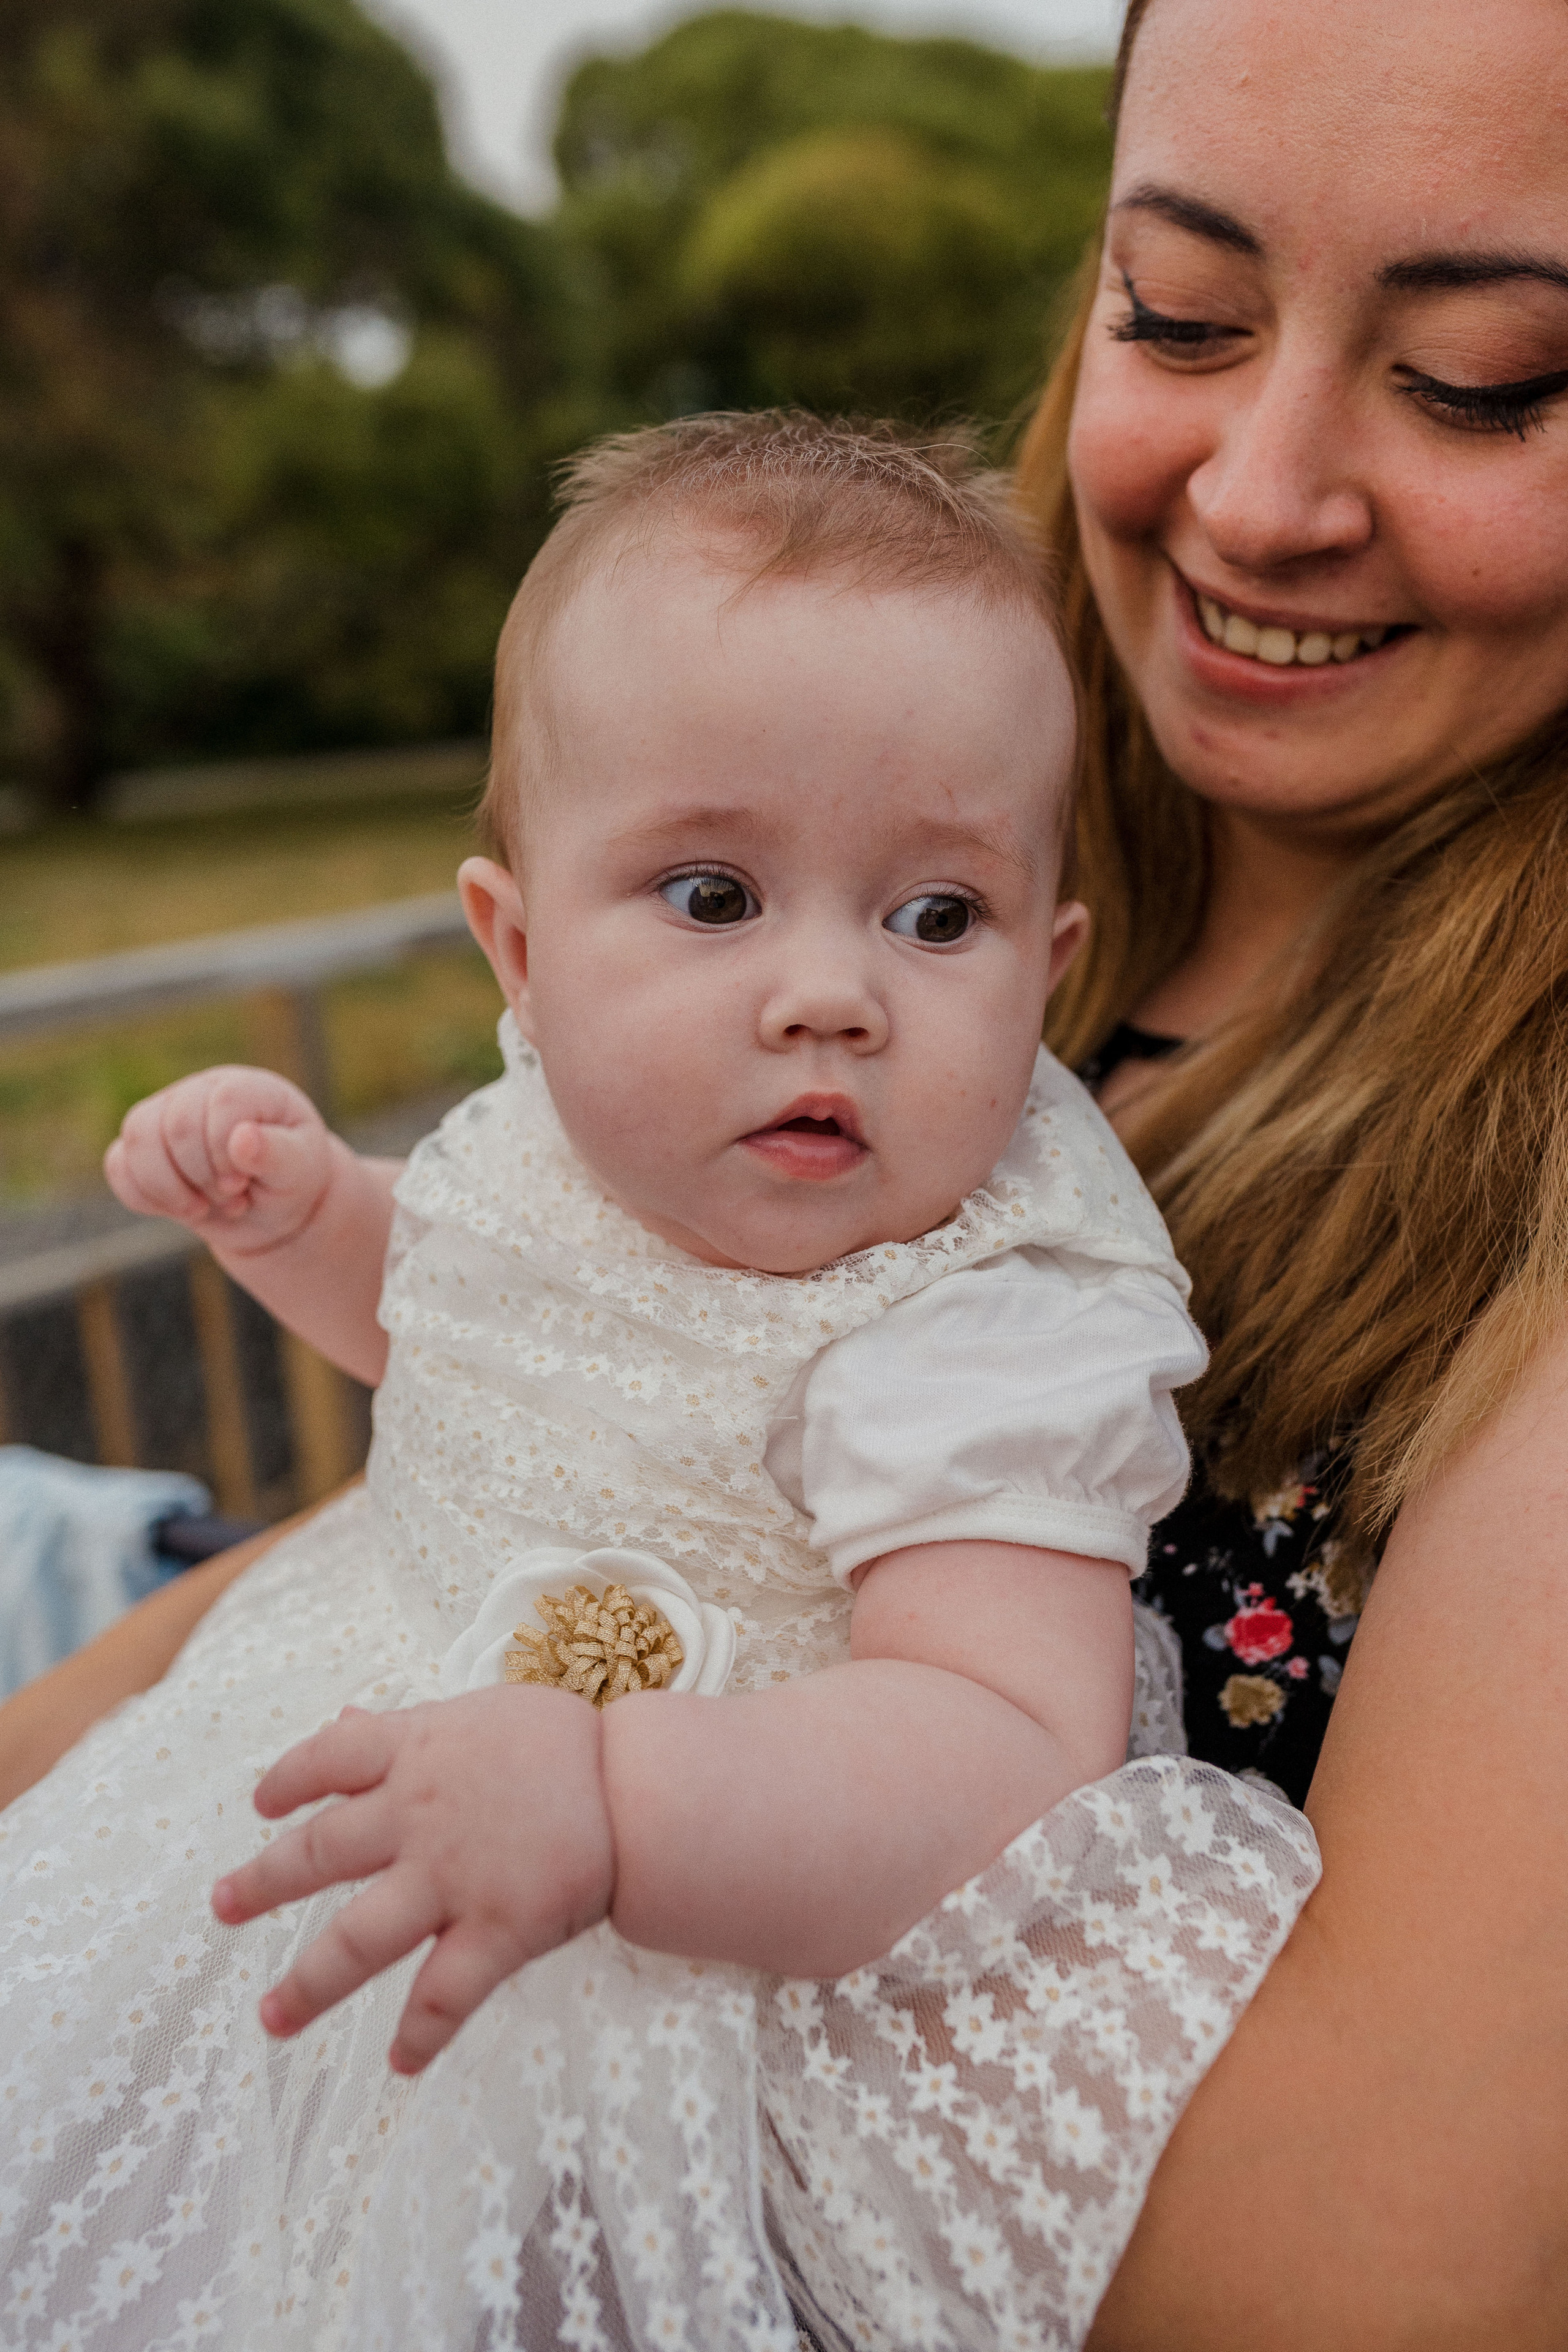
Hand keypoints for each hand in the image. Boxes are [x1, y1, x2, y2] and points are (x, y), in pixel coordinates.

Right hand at [105, 1064, 333, 1253]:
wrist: (270, 1208)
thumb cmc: (290, 1181)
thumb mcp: (300, 1170)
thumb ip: (278, 1154)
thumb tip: (243, 1138)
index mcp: (245, 1087)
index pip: (220, 1104)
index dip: (225, 1152)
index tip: (245, 1182)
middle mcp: (200, 1092)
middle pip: (175, 1125)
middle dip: (202, 1176)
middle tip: (233, 1198)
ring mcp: (165, 1116)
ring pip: (137, 1138)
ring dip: (169, 1188)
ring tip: (203, 1207)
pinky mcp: (143, 1150)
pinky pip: (118, 1166)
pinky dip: (144, 1197)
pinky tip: (181, 1207)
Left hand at [211, 1689, 614, 2072]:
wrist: (640, 1788)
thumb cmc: (568, 1743)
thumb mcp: (481, 1714)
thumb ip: (409, 1729)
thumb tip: (343, 1721)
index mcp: (416, 1752)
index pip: (327, 1761)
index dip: (287, 1780)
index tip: (263, 1805)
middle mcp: (417, 1817)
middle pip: (319, 1853)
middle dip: (261, 1882)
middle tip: (220, 1905)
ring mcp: (451, 1880)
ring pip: (356, 1940)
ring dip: (308, 1984)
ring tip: (271, 2019)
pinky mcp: (495, 1933)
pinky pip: (443, 1997)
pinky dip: (420, 2034)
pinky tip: (399, 2064)